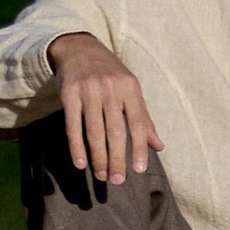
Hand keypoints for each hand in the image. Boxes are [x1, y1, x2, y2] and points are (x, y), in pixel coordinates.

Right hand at [48, 32, 159, 183]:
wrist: (79, 48)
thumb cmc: (110, 73)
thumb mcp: (130, 89)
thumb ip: (143, 117)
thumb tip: (159, 146)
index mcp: (130, 87)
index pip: (138, 122)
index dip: (140, 147)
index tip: (139, 170)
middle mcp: (110, 87)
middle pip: (116, 130)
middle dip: (117, 158)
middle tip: (118, 180)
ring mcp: (89, 90)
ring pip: (95, 131)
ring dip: (98, 157)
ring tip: (102, 176)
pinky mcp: (69, 94)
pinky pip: (73, 125)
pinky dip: (77, 147)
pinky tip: (81, 164)